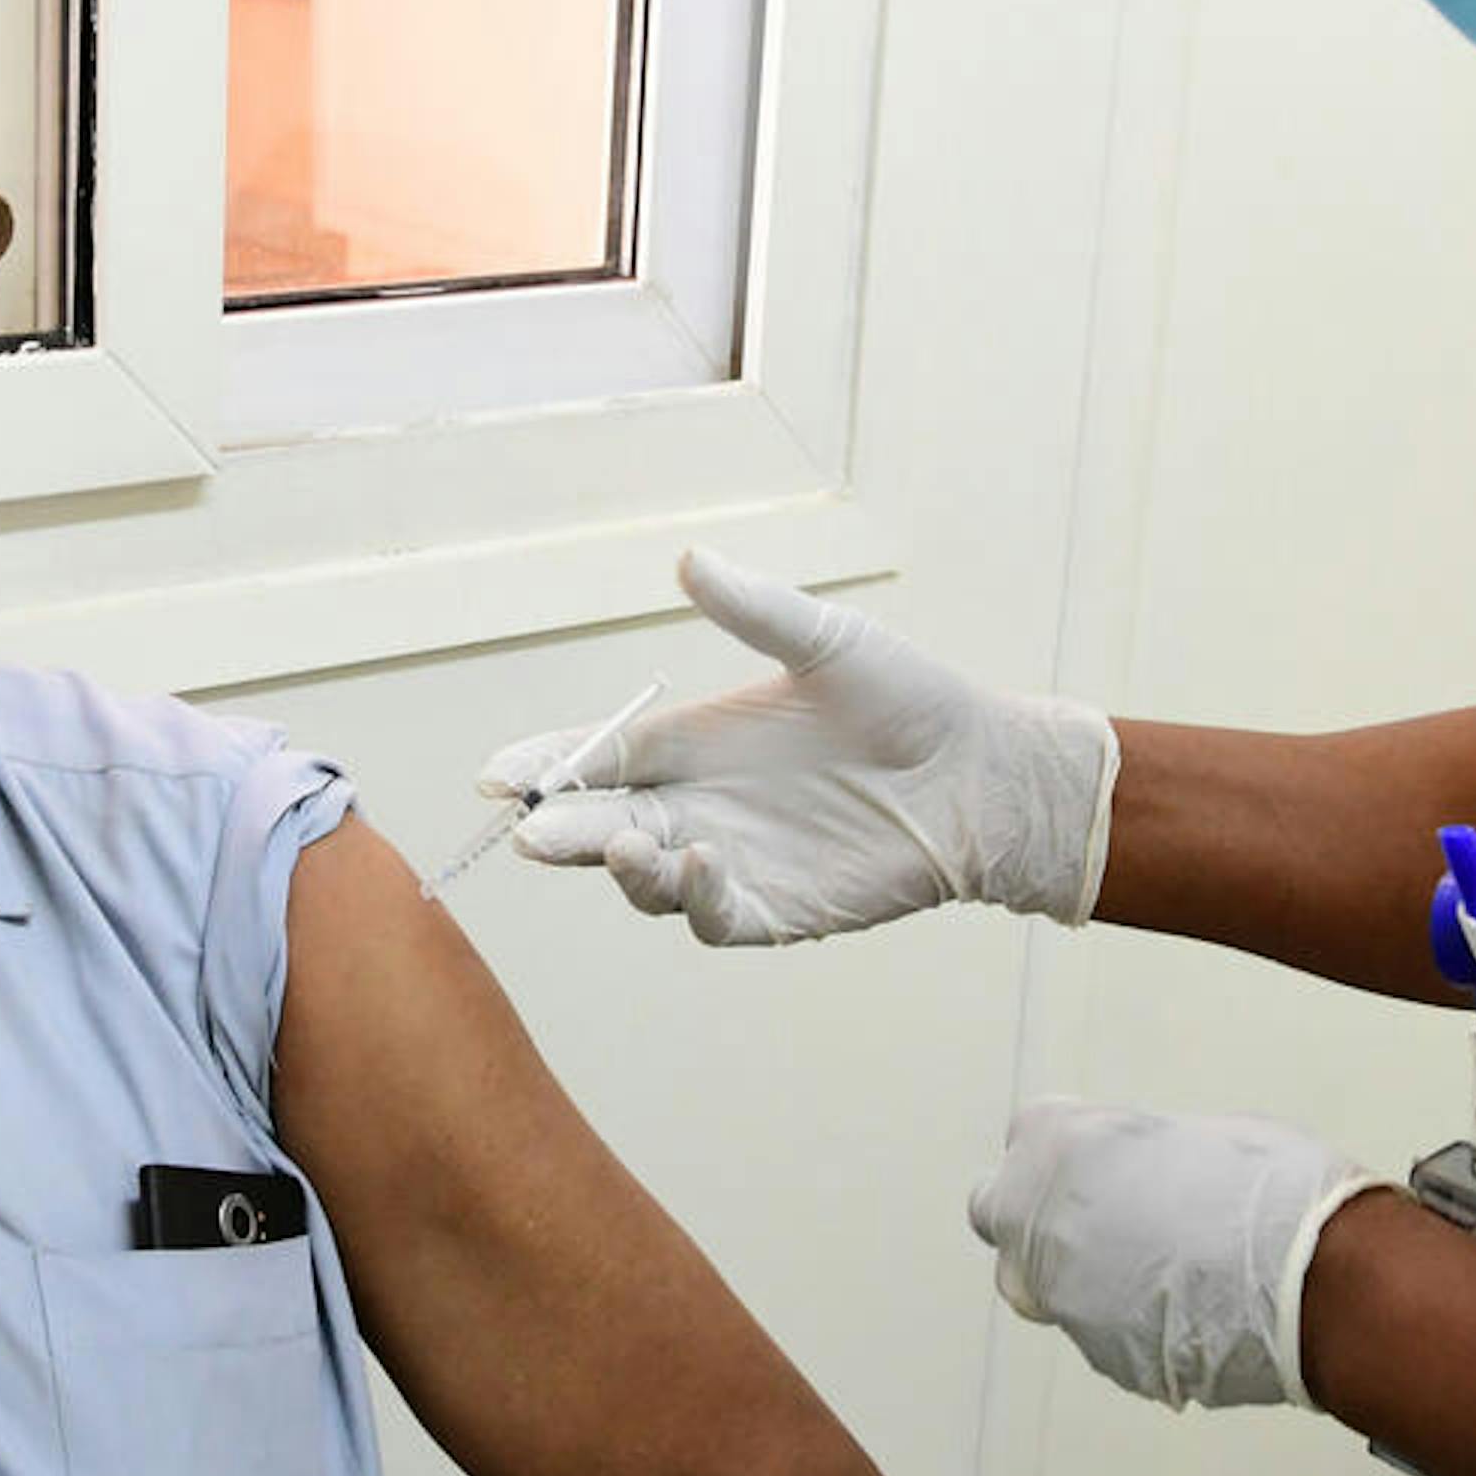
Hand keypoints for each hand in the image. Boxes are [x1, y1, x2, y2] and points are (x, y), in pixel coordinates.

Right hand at [482, 550, 1119, 944]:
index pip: (597, 758)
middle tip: (529, 829)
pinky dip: (697, 896)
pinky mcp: (773, 909)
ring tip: (623, 844)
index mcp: (693, 743)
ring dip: (624, 866)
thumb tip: (690, 559)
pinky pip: (714, 916)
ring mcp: (730, 863)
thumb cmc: (906, 699)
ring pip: (646, 880)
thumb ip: (755, 610)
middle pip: (603, 825)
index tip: (496, 777)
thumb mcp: (826, 642)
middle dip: (563, 829)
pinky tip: (703, 861)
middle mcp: (698, 806)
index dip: (545, 768)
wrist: (979, 773)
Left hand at [968, 1101, 1386, 1411]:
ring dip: (1079, 1276)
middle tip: (1098, 1218)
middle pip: (1001, 1216)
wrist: (1317, 1281)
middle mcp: (1044, 1223)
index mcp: (1063, 1148)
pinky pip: (1098, 1332)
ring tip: (1156, 1269)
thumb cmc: (1275, 1194)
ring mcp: (1067, 1297)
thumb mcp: (1200, 1137)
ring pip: (1043, 1286)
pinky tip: (1185, 1309)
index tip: (1090, 1160)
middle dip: (1037, 1218)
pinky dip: (1127, 1322)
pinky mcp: (1102, 1355)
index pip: (1026, 1137)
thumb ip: (1140, 1158)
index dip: (1063, 1151)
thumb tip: (1144, 1176)